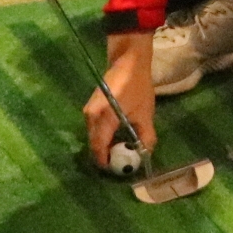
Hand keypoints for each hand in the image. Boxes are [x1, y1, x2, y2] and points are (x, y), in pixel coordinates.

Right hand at [88, 33, 156, 172]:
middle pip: (93, 144)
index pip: (99, 147)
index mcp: (104, 118)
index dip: (105, 162)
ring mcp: (88, 111)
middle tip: (119, 163)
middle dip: (104, 156)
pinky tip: (114, 138)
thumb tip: (144, 154)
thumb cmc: (137, 87)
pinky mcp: (89, 108)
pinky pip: (93, 128)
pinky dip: (102, 136)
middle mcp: (91, 116)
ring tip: (119, 151)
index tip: (115, 170)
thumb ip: (145, 137)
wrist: (127, 63)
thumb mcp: (145, 114)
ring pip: (93, 136)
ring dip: (103, 146)